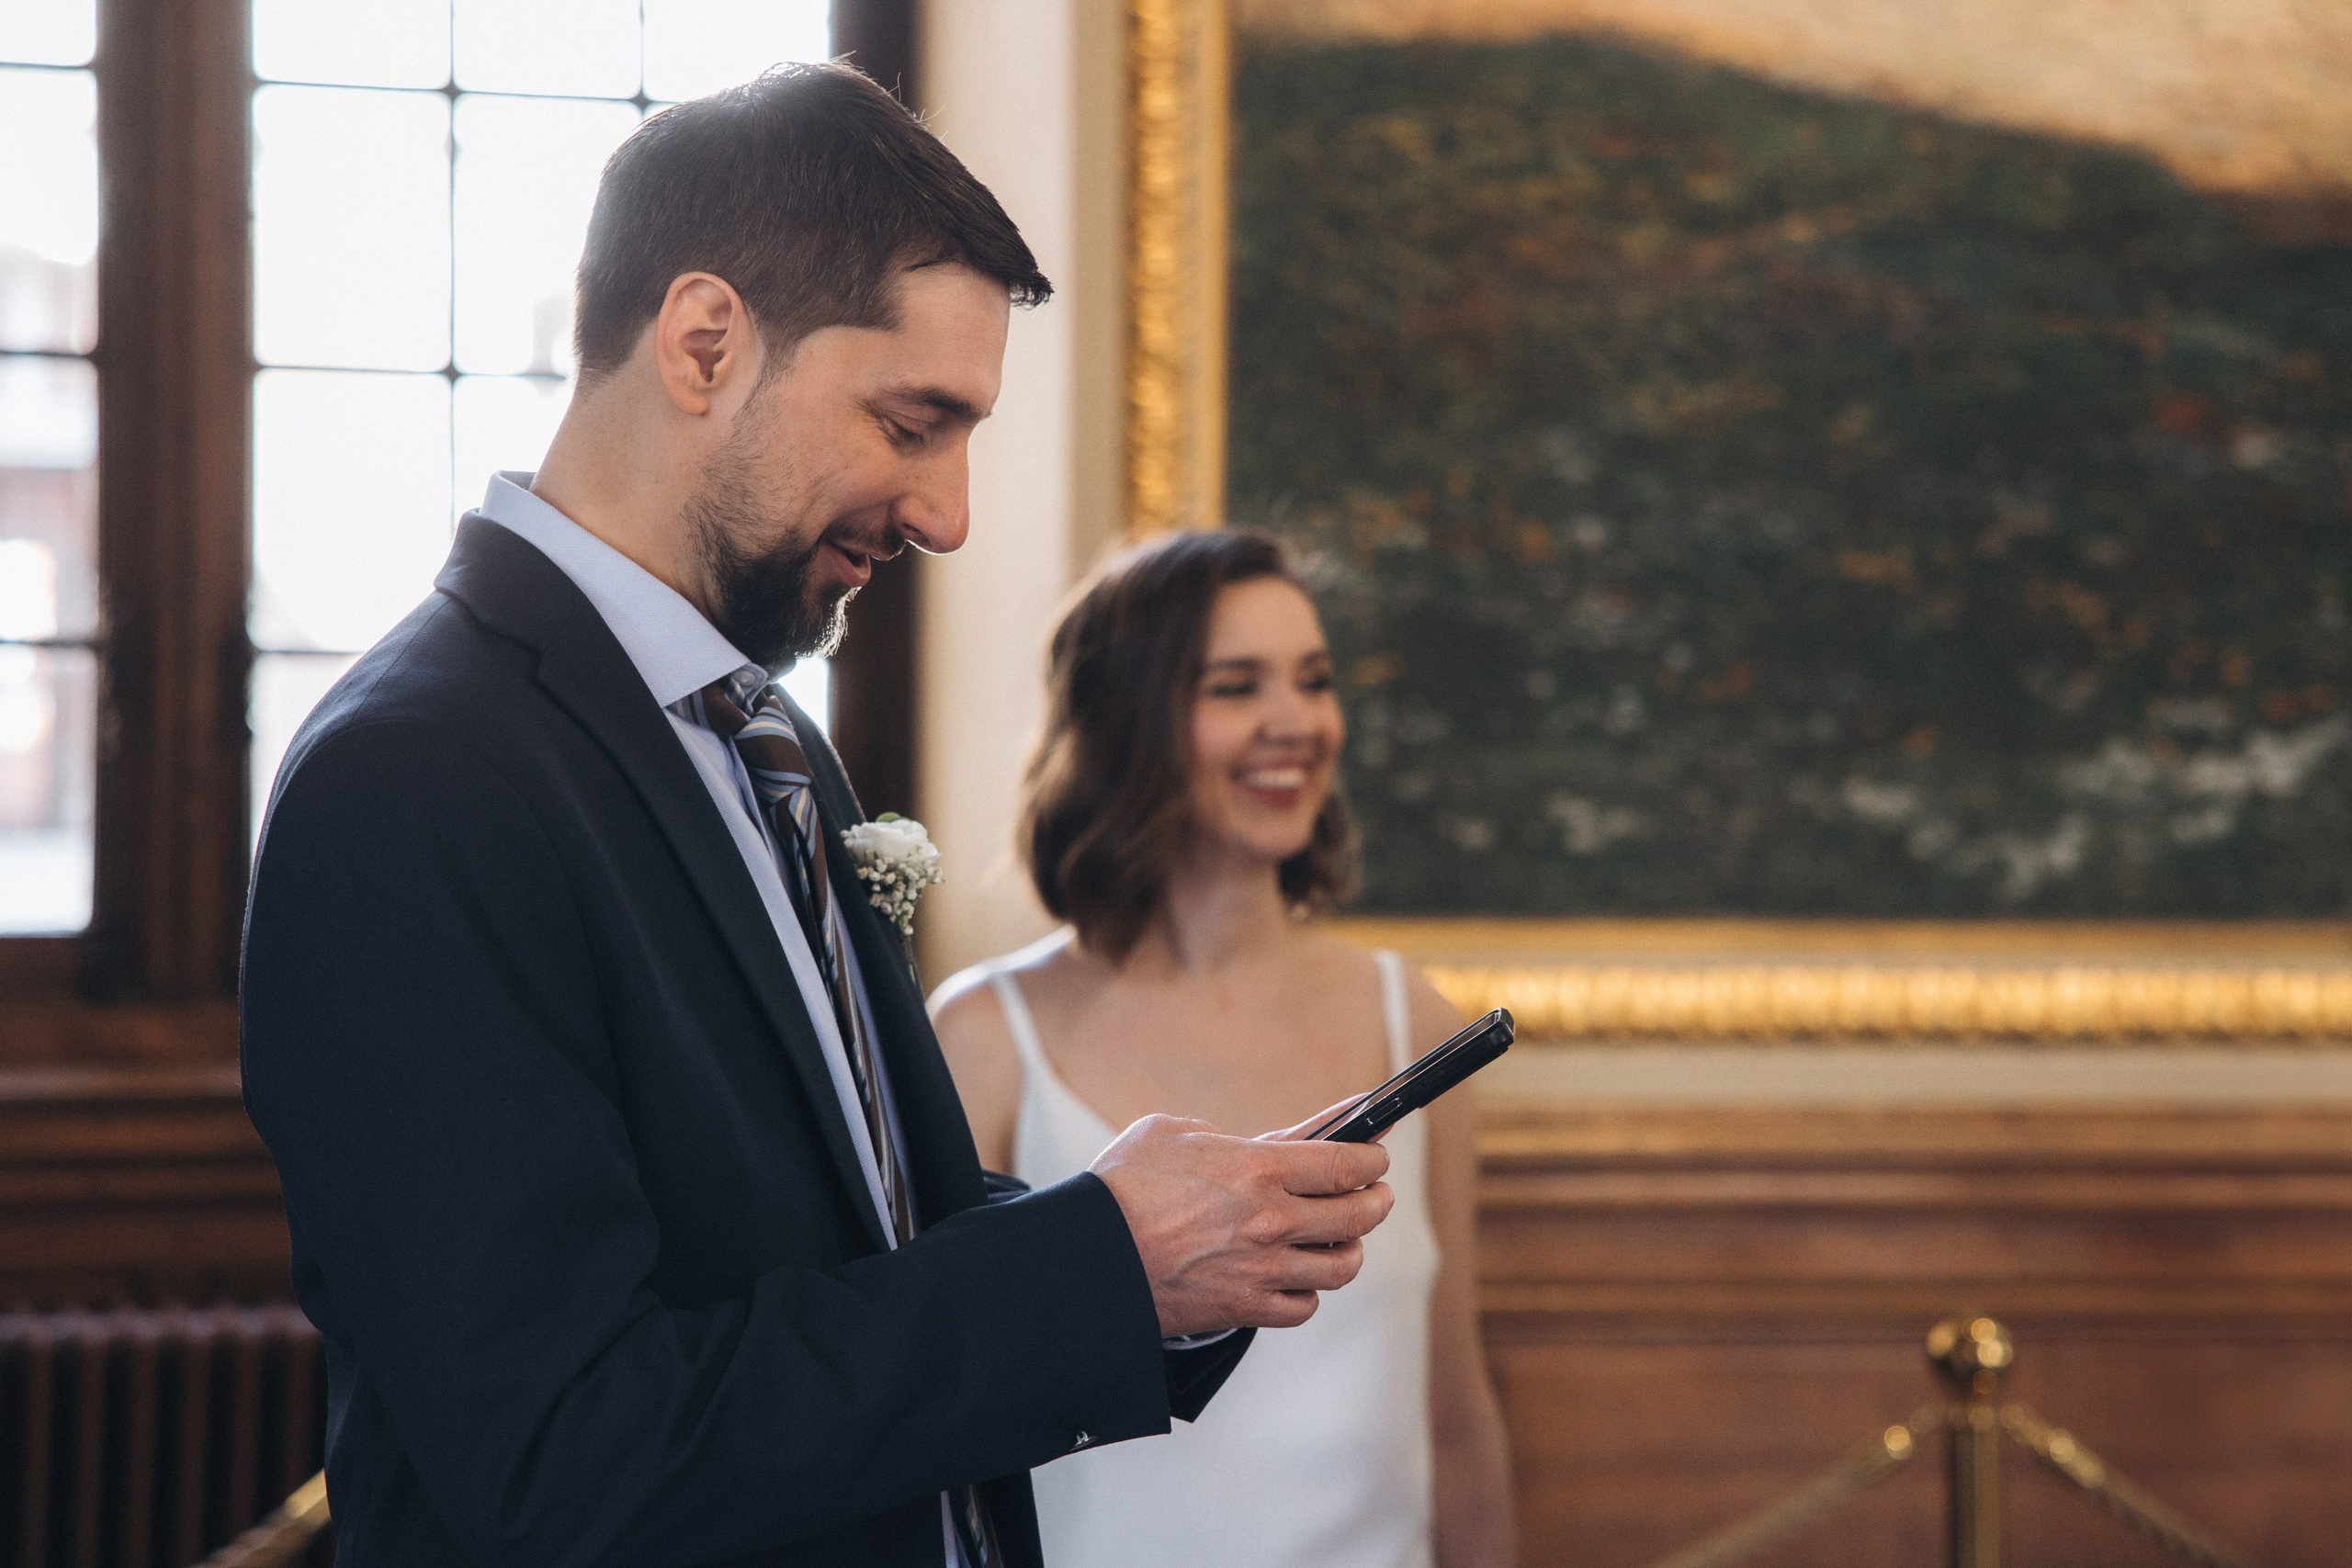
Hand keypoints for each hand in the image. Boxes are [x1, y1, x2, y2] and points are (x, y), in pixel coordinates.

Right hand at [1088, 1100, 1393, 1337]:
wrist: (1088, 1258)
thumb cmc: (1121, 1188)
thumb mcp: (1174, 1132)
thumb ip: (1227, 1136)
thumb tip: (1260, 1144)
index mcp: (1259, 1168)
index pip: (1347, 1163)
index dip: (1372, 1158)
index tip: (1376, 1155)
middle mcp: (1271, 1221)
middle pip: (1359, 1214)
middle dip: (1375, 1200)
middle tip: (1375, 1193)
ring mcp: (1262, 1269)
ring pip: (1341, 1266)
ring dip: (1349, 1249)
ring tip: (1344, 1239)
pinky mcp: (1245, 1308)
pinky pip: (1303, 1306)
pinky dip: (1308, 1292)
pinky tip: (1299, 1278)